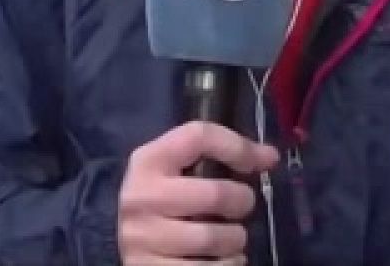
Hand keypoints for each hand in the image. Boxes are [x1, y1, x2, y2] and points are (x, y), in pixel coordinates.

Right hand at [117, 122, 277, 264]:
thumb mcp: (172, 170)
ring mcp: (143, 238)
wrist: (118, 244)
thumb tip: (270, 157)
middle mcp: (142, 197)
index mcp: (148, 162)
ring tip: (230, 238)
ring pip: (215, 239)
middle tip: (241, 207)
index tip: (263, 160)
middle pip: (216, 194)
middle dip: (242, 202)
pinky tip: (223, 260)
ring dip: (235, 240)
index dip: (238, 146)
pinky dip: (228, 265)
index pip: (198, 136)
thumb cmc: (158, 200)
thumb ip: (212, 156)